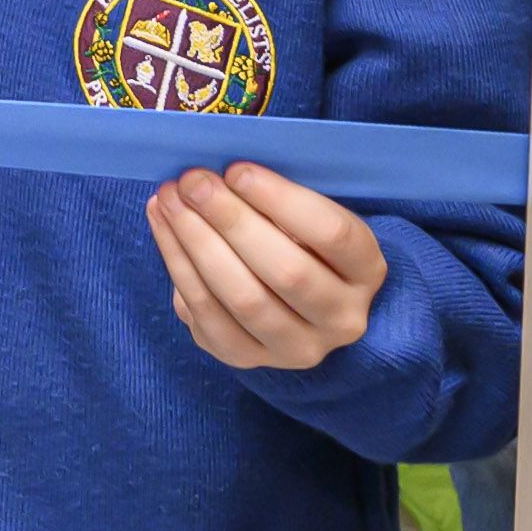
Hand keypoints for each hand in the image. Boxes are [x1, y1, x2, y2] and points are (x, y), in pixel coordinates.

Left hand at [149, 164, 387, 371]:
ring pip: (242, 298)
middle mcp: (341, 319)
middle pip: (285, 271)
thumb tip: (217, 175)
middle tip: (191, 182)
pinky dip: (179, 268)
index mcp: (367, 271)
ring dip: (196, 243)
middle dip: (229, 219)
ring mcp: (296, 348)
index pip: (331, 234)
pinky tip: (164, 228)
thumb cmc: (303, 239)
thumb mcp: (311, 214)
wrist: (298, 302)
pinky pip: (208, 317)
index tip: (237, 169)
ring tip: (169, 200)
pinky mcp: (249, 360)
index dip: (280, 199)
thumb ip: (278, 197)